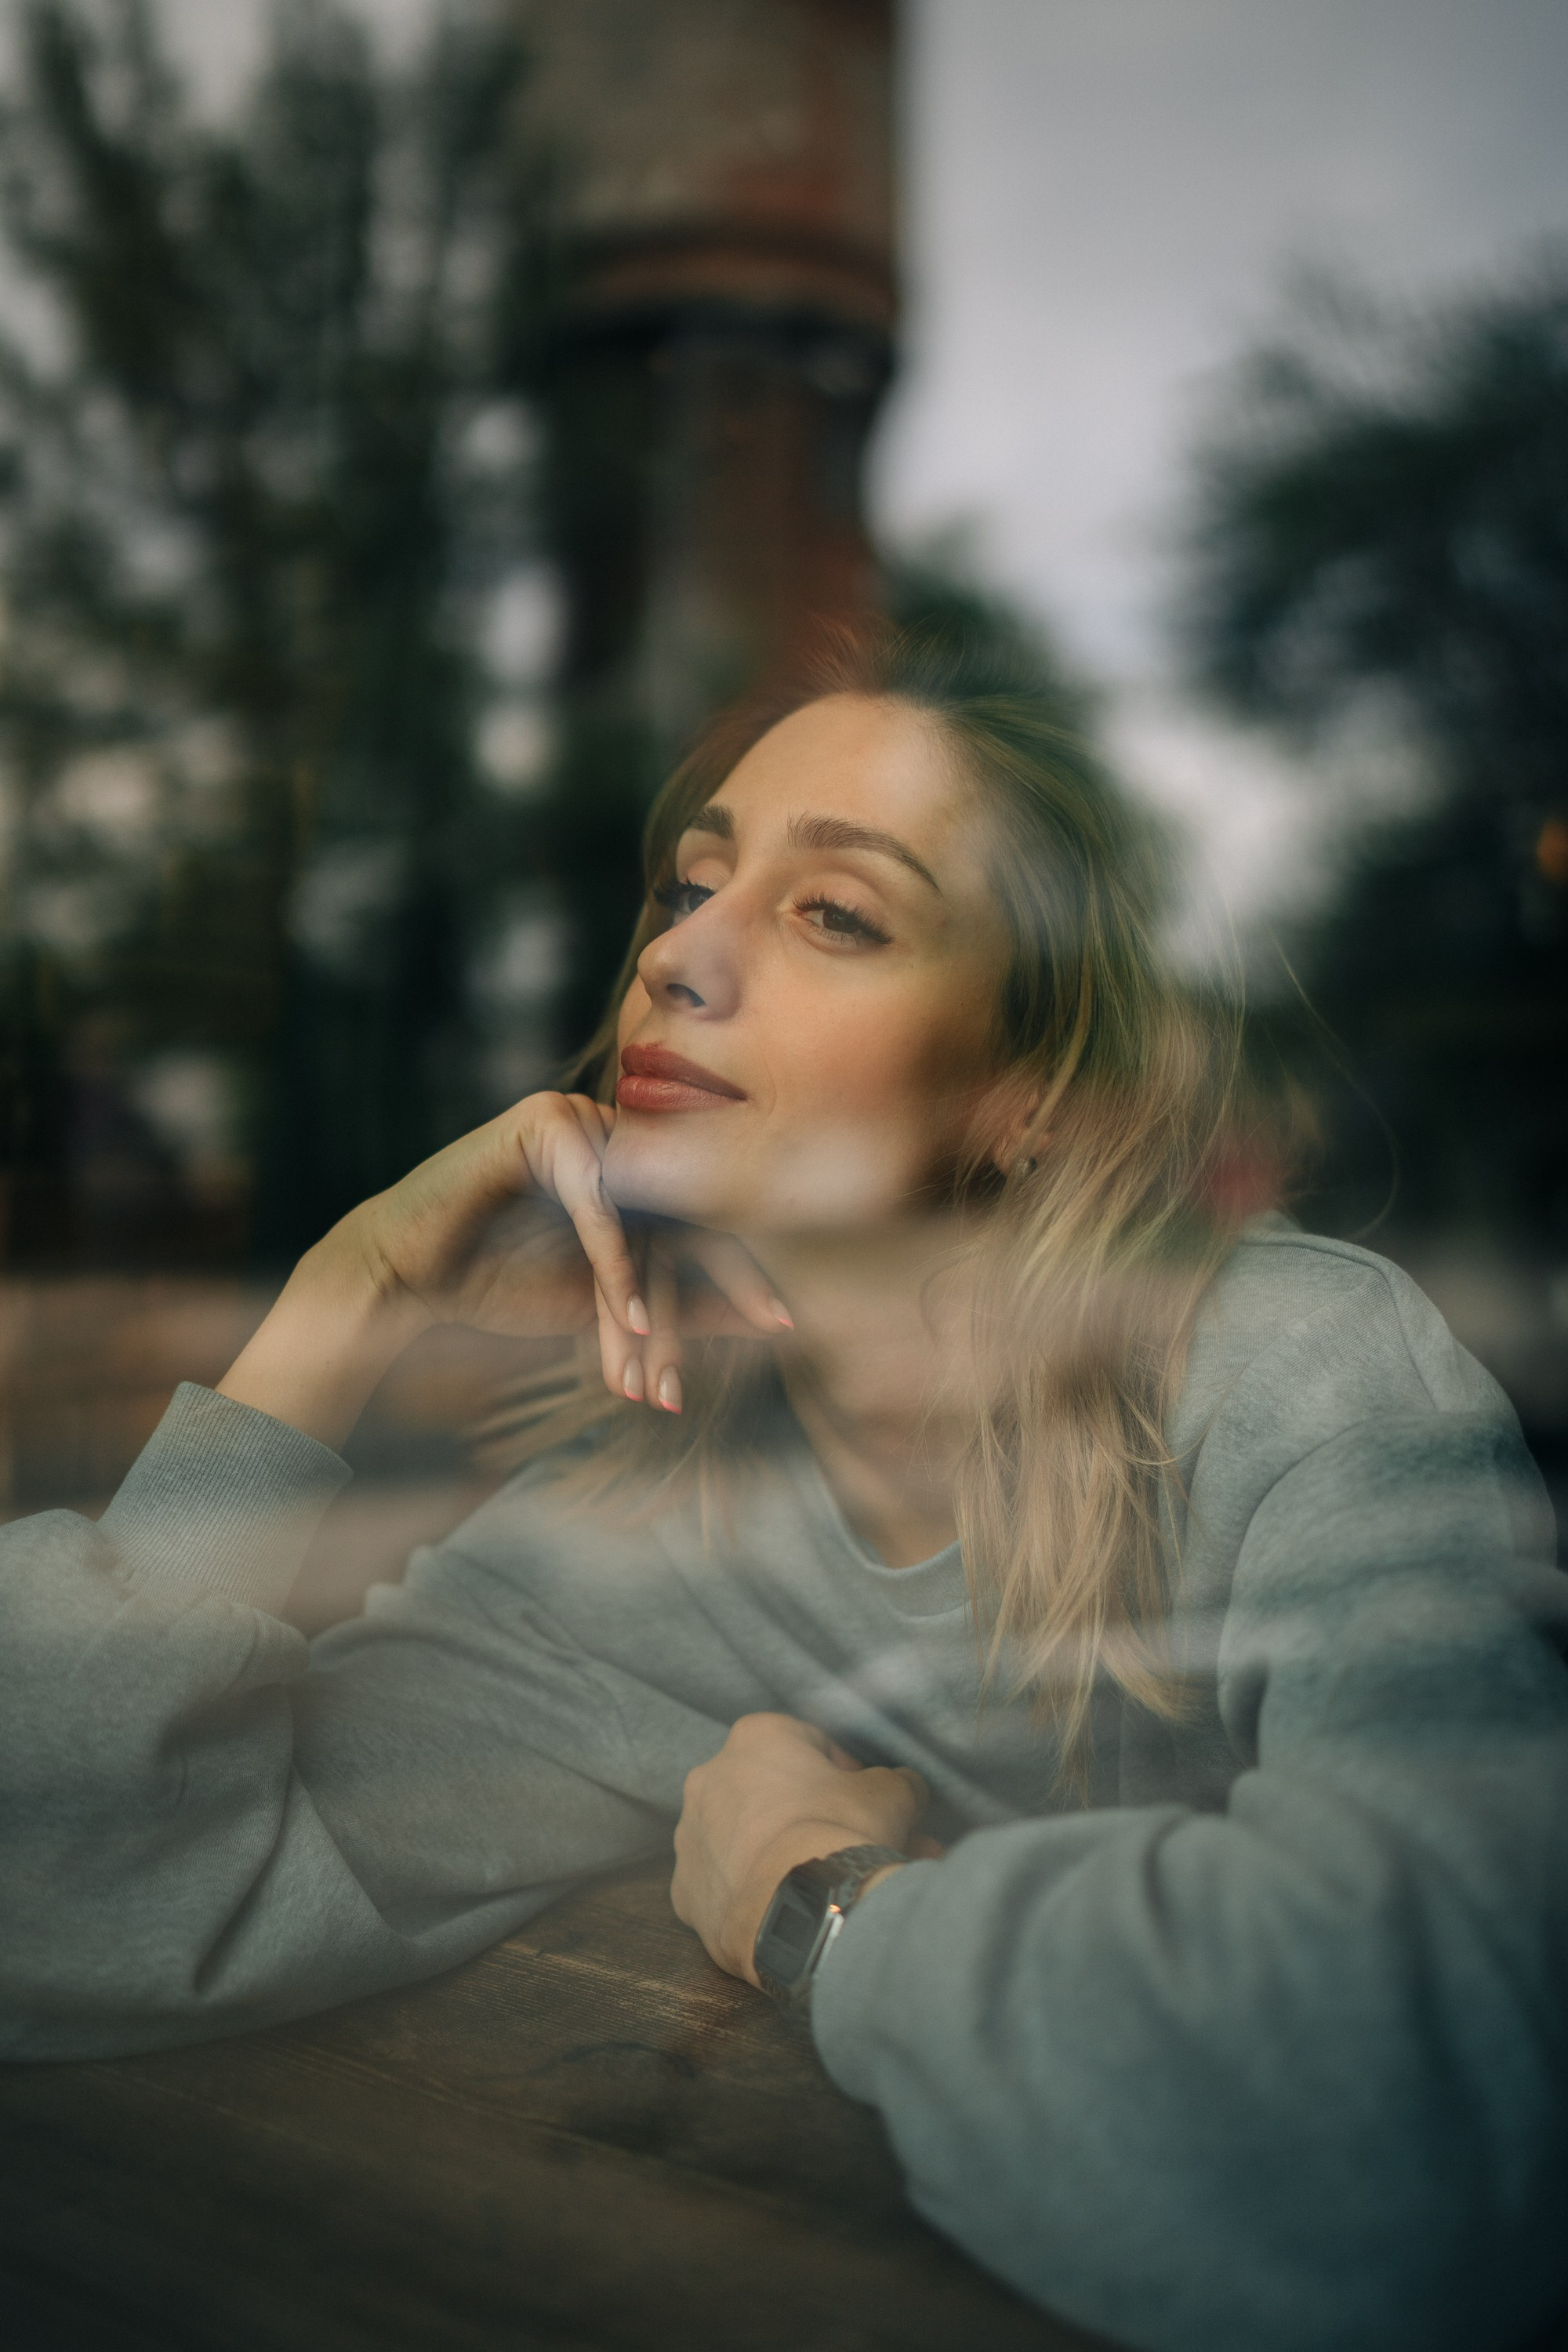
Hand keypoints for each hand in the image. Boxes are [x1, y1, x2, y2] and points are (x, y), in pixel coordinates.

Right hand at [219, 1092, 786, 1447]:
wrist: (406, 1277)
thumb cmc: (502, 1286)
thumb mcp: (610, 1309)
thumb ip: (688, 1308)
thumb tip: (779, 1321)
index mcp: (639, 1168)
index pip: (704, 1220)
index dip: (742, 1276)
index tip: (784, 1325)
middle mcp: (619, 1134)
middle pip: (677, 1222)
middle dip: (683, 1312)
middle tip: (693, 1378)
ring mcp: (584, 1120)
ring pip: (641, 1219)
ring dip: (645, 1306)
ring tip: (650, 1376)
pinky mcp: (545, 1121)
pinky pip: (598, 1199)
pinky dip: (613, 1262)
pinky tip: (625, 1320)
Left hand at [671, 1713, 932, 1985]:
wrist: (804, 1910)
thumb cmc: (841, 1832)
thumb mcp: (891, 1793)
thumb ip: (896, 1781)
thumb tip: (904, 1787)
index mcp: (754, 1738)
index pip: (809, 1743)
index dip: (847, 1772)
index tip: (870, 1802)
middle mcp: (710, 1778)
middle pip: (777, 1795)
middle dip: (820, 1818)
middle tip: (860, 1846)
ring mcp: (691, 1838)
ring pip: (749, 1841)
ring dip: (786, 1855)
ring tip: (833, 1887)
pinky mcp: (686, 1893)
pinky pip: (729, 1887)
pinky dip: (757, 1895)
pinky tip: (794, 1911)